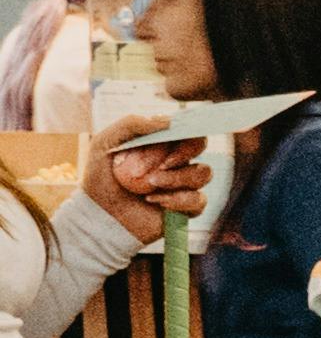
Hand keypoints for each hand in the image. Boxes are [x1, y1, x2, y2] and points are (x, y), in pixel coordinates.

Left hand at [86, 120, 214, 242]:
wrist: (99, 216)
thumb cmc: (100, 177)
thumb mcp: (104, 143)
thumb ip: (131, 125)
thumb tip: (168, 121)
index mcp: (160, 141)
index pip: (184, 125)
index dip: (184, 128)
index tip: (170, 135)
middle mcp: (176, 160)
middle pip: (200, 145)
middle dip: (183, 153)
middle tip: (162, 164)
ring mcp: (184, 184)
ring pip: (203, 173)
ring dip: (177, 178)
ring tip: (150, 185)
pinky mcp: (187, 208)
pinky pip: (199, 200)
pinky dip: (178, 200)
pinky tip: (154, 201)